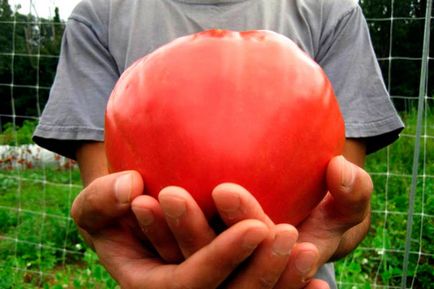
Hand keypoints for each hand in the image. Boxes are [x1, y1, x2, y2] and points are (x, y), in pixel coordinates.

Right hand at [71, 171, 292, 288]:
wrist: (134, 219)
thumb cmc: (114, 212)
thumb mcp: (96, 206)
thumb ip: (101, 199)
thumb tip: (132, 187)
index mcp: (153, 287)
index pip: (189, 284)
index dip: (222, 259)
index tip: (256, 226)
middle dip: (260, 272)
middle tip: (289, 235)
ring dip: (282, 283)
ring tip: (307, 253)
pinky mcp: (225, 285)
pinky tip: (320, 286)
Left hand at [133, 155, 370, 287]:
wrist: (303, 221)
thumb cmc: (328, 214)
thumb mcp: (347, 210)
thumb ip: (353, 193)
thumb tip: (340, 168)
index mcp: (275, 273)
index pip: (256, 262)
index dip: (245, 229)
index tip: (225, 191)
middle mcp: (240, 277)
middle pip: (213, 266)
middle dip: (193, 232)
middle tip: (169, 194)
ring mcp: (218, 271)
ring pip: (183, 261)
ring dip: (162, 233)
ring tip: (140, 200)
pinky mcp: (195, 260)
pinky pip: (166, 249)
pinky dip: (152, 230)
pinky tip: (134, 198)